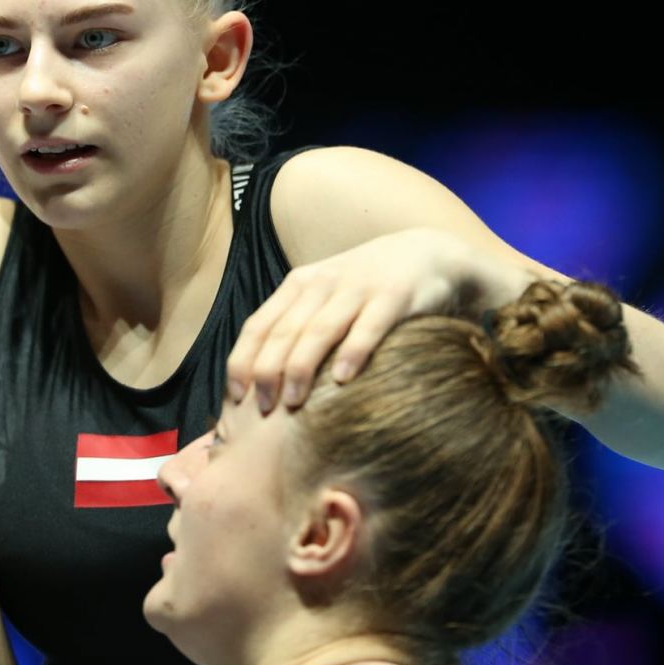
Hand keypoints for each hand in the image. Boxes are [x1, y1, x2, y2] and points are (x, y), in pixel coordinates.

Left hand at [226, 228, 484, 411]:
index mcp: (298, 285)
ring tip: (293, 403)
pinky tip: (343, 378)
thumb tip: (263, 381)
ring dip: (302, 367)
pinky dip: (353, 351)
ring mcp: (357, 288)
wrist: (427, 255)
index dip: (243, 360)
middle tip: (263, 409)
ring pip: (320, 329)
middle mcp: (322, 283)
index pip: (259, 325)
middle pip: (284, 331)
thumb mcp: (325, 299)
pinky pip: (369, 326)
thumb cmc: (366, 289)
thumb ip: (297, 327)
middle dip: (267, 371)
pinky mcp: (393, 295)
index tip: (235, 396)